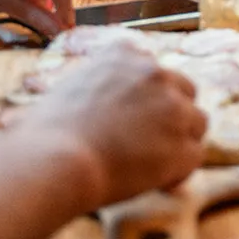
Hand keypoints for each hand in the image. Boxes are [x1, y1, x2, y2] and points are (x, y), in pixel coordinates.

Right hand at [6, 48, 207, 207]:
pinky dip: (180, 171)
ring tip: (155, 165)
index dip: (147, 96)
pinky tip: (159, 183)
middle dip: (172, 115)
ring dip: (181, 142)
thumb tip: (84, 106)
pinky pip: (194, 157)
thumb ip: (88, 87)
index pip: (152, 71)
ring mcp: (174, 108)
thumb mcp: (64, 91)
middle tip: (151, 141)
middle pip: (184, 91)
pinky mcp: (183, 145)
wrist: (54, 160)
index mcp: (124, 55)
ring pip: (196, 123)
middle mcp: (155, 73)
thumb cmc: (42, 133)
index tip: (135, 116)